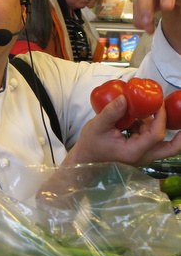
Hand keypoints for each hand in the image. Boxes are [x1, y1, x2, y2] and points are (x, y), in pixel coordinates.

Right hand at [65, 95, 180, 167]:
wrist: (85, 157)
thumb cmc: (90, 143)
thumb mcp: (97, 125)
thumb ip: (111, 112)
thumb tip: (125, 97)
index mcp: (133, 152)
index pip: (155, 136)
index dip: (161, 118)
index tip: (158, 102)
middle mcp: (142, 156)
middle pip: (171, 149)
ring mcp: (142, 155)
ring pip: (162, 142)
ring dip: (160, 124)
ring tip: (153, 106)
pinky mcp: (139, 151)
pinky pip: (151, 138)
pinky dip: (150, 125)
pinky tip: (140, 114)